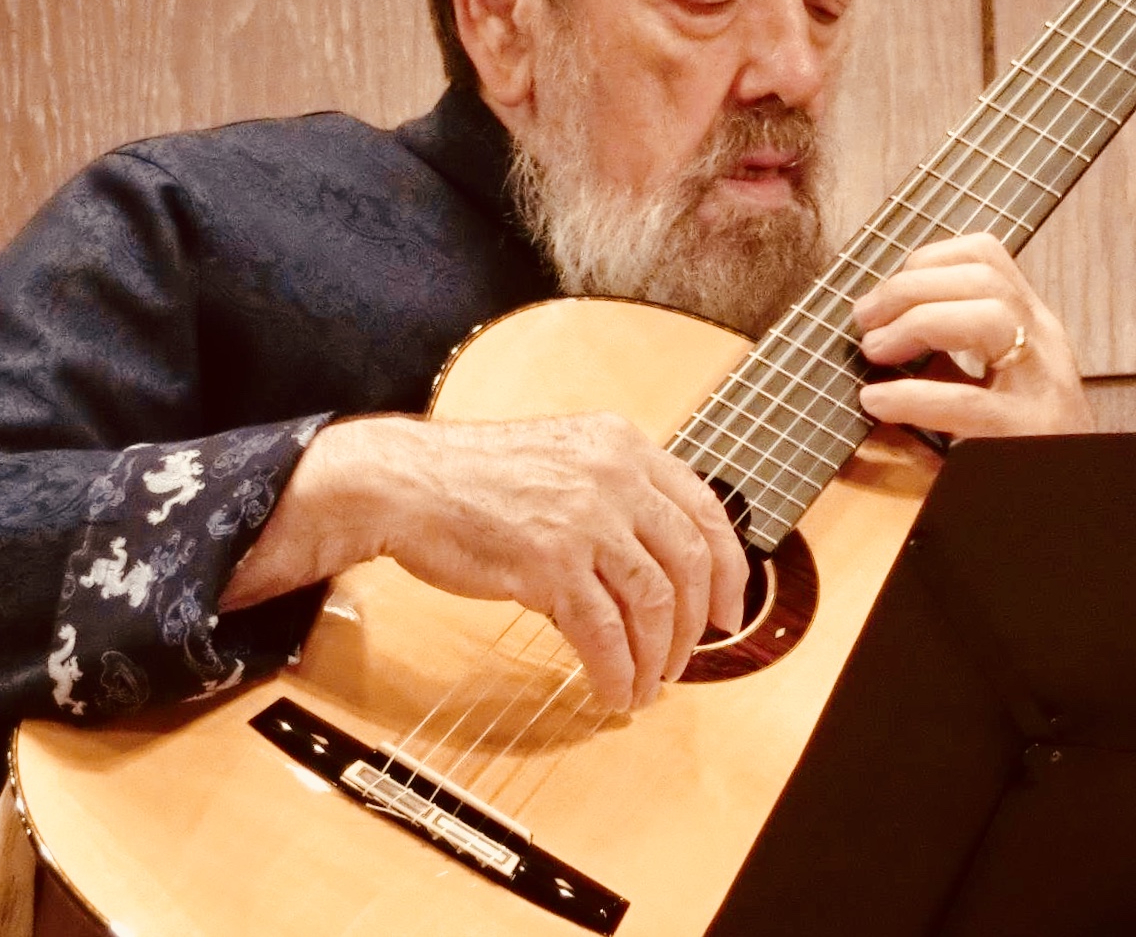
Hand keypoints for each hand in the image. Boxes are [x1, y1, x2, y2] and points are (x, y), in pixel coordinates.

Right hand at [220, 412, 747, 710]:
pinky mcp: (551, 563)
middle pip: (691, 562)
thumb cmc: (474, 480)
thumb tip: (663, 563)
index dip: (730, 570)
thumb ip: (616, 492)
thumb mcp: (564, 458)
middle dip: (697, 625)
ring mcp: (585, 518)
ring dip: (658, 657)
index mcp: (623, 445)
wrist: (405, 484)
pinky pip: (605, 633)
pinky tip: (614, 691)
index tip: (729, 612)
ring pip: (655, 604)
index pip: (706, 511)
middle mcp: (614, 475)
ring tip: (647, 686)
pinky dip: (617, 671)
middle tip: (687, 662)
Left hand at [852, 232, 1093, 437]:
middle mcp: (1044, 344)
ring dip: (917, 324)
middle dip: (910, 288)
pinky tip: (878, 402)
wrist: (1073, 497)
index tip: (886, 291)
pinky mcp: (1026, 434)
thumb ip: (952, 354)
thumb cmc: (1023, 442)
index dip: (928, 260)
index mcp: (1032, 325)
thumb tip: (877, 331)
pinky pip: (968, 402)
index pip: (987, 256)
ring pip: (988, 319)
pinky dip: (914, 396)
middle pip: (984, 279)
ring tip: (875, 351)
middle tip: (864, 321)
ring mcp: (1041, 387)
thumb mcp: (994, 384)